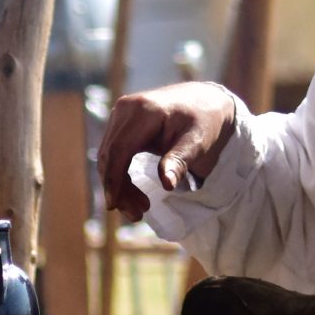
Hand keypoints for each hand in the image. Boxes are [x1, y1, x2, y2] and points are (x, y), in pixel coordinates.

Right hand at [96, 82, 240, 219]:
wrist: (205, 100)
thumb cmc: (204, 121)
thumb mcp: (198, 141)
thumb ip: (180, 161)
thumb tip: (166, 185)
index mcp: (144, 111)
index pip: (119, 149)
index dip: (114, 179)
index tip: (113, 205)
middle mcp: (126, 109)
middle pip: (110, 155)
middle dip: (118, 188)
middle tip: (137, 214)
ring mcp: (121, 114)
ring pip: (109, 156)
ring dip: (118, 185)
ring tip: (139, 209)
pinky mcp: (121, 123)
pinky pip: (114, 152)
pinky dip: (120, 174)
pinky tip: (132, 192)